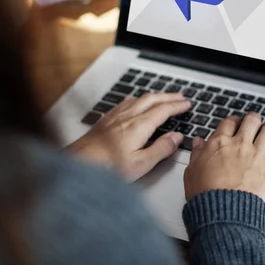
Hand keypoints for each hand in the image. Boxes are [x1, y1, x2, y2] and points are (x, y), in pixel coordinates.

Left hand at [69, 93, 189, 181]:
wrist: (78, 163)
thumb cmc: (107, 167)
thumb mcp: (141, 163)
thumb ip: (161, 149)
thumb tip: (177, 138)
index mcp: (140, 126)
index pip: (164, 110)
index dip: (177, 106)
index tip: (187, 104)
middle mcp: (128, 116)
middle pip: (153, 99)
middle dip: (169, 96)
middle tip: (180, 97)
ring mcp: (116, 116)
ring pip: (139, 98)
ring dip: (154, 96)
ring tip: (162, 97)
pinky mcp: (106, 120)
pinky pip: (125, 102)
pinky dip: (136, 99)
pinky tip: (133, 101)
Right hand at [184, 113, 264, 202]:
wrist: (221, 212)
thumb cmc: (204, 194)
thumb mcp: (192, 171)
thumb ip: (197, 153)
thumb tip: (198, 142)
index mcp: (220, 143)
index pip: (229, 122)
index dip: (233, 120)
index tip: (234, 123)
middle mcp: (240, 145)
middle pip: (251, 120)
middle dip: (253, 118)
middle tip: (254, 120)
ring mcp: (257, 157)